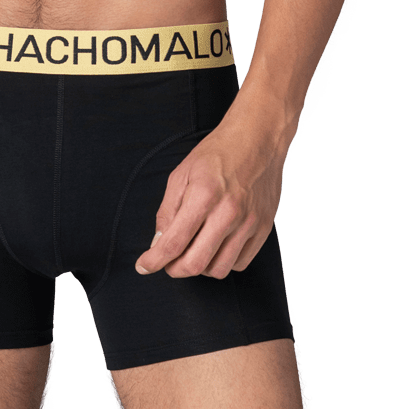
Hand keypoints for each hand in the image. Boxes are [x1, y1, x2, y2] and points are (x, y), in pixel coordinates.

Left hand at [134, 118, 286, 279]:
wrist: (257, 139)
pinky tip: (216, 247)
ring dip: (200, 267)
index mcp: (203, 195)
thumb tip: (159, 242)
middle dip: (175, 269)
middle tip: (168, 262)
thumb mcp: (181, 174)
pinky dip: (223, 262)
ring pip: (218, 270)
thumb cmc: (217, 153)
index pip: (174, 242)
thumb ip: (167, 210)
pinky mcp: (263, 228)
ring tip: (194, 251)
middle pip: (196, 264)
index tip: (143, 266)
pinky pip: (240, 264)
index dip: (155, 260)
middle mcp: (228, 212)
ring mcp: (249, 222)